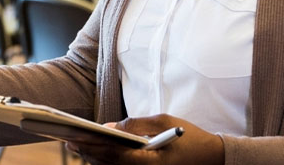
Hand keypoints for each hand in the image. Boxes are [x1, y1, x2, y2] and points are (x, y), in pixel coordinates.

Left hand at [66, 114, 222, 164]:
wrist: (213, 158)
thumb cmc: (190, 138)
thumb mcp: (163, 122)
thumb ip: (134, 124)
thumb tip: (108, 127)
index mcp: (149, 162)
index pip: (114, 155)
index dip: (92, 145)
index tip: (76, 136)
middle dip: (88, 152)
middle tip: (70, 141)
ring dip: (95, 158)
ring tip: (77, 146)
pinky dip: (107, 162)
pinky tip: (96, 153)